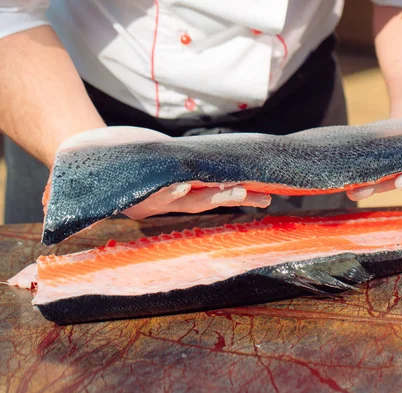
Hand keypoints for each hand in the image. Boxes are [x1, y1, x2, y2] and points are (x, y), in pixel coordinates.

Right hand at [56, 126, 271, 219]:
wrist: (102, 158)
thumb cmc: (88, 168)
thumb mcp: (70, 183)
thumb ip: (61, 196)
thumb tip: (46, 208)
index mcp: (137, 202)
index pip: (155, 199)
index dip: (170, 194)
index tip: (185, 187)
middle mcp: (162, 201)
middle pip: (193, 201)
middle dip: (218, 196)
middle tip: (243, 193)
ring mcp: (179, 193)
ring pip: (211, 196)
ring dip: (237, 195)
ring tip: (263, 196)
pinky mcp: (188, 179)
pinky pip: (214, 183)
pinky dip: (233, 183)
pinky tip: (256, 184)